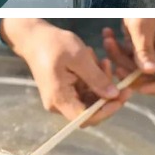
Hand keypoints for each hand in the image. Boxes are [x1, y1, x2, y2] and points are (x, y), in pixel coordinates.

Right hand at [2, 19, 128, 124]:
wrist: (33, 37)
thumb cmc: (53, 44)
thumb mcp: (79, 57)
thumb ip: (96, 78)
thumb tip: (114, 96)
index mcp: (59, 98)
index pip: (86, 117)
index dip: (106, 111)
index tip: (122, 95)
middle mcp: (58, 103)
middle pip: (90, 111)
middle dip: (107, 95)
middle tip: (119, 76)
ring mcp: (60, 98)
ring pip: (89, 100)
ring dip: (101, 84)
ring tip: (103, 62)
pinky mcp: (63, 91)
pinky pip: (84, 91)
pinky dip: (94, 80)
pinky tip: (95, 63)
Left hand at [102, 19, 154, 94]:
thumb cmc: (144, 4)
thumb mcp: (142, 27)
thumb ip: (144, 49)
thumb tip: (148, 71)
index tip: (138, 87)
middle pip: (150, 76)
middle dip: (130, 72)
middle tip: (116, 67)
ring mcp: (150, 49)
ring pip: (133, 66)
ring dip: (117, 56)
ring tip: (107, 40)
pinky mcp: (137, 45)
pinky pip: (125, 55)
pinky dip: (114, 48)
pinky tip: (107, 33)